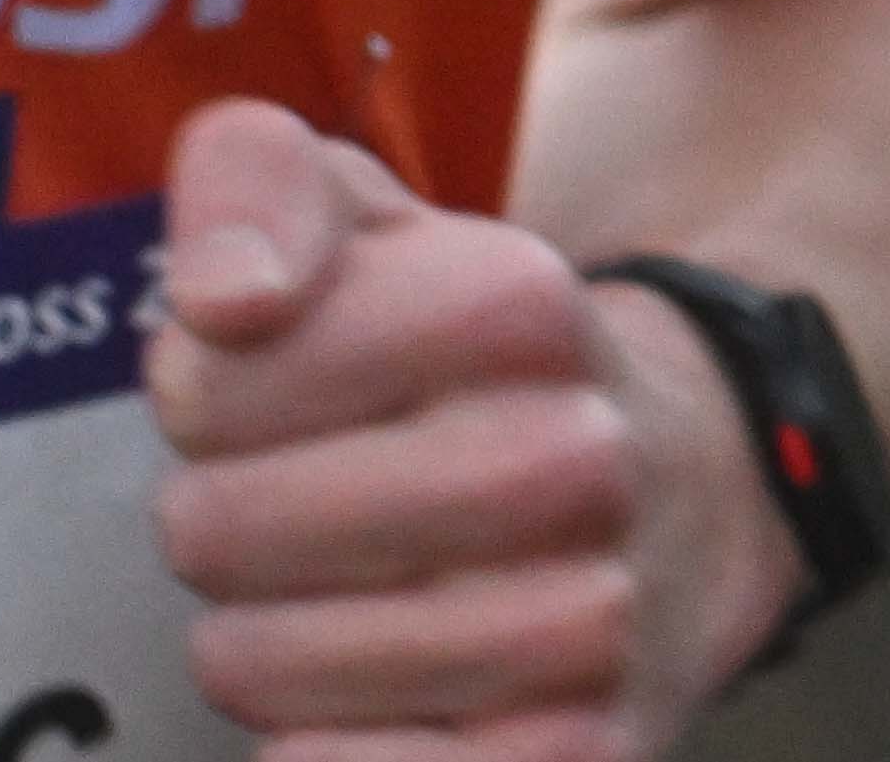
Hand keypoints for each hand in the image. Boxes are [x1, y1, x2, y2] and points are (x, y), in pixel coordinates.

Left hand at [146, 99, 794, 761]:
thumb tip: (218, 302)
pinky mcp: (576, 757)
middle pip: (216, 534)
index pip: (206, 382)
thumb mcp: (372, 213)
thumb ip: (255, 186)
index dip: (199, 392)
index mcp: (510, 305)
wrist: (691, 487)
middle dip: (217, 517)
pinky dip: (314, 748)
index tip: (262, 385)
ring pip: (259, 670)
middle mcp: (569, 461)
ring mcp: (583, 624)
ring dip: (257, 638)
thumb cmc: (474, 351)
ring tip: (336, 590)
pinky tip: (360, 694)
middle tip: (292, 499)